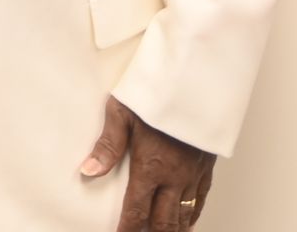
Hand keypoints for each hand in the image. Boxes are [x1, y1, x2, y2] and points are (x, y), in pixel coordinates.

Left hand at [81, 96, 215, 230]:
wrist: (197, 79)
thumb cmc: (158, 88)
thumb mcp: (123, 111)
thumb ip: (107, 144)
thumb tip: (89, 170)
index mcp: (151, 166)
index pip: (137, 211)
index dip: (128, 229)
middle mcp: (174, 176)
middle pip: (164, 221)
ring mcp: (194, 172)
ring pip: (185, 215)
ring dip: (173, 229)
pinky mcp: (207, 165)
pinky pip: (202, 199)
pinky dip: (193, 215)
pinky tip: (188, 221)